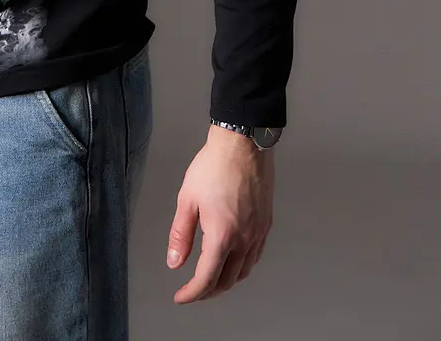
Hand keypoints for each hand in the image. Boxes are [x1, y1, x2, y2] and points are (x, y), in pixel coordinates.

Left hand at [166, 126, 274, 303]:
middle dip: (207, 291)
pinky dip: (242, 267)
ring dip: (226, 281)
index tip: (180, 297)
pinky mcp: (266, 223)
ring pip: (243, 272)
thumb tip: (174, 262)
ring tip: (210, 279)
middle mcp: (244, 239)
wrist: (243, 144)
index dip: (191, 293)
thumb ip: (180, 234)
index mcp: (222, 235)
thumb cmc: (214, 166)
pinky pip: (255, 256)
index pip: (206, 279)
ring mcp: (258, 232)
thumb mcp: (187, 199)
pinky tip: (233, 260)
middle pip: (226, 280)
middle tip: (192, 290)